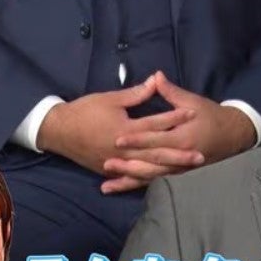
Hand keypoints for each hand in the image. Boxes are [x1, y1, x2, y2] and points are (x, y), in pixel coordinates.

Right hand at [37, 76, 195, 175]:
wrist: (58, 131)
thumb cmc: (85, 111)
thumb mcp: (110, 98)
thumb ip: (136, 94)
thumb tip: (155, 80)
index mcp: (126, 129)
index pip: (156, 123)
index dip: (175, 117)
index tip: (193, 113)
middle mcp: (124, 149)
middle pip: (157, 151)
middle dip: (180, 154)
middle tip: (201, 155)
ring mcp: (118, 162)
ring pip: (149, 167)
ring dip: (170, 168)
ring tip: (189, 168)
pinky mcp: (111, 170)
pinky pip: (133, 177)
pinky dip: (149, 178)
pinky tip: (165, 179)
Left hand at [100, 71, 256, 192]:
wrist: (233, 135)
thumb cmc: (212, 116)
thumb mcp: (193, 102)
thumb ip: (171, 92)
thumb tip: (155, 76)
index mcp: (182, 137)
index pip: (155, 139)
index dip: (137, 139)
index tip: (117, 138)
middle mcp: (179, 158)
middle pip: (150, 163)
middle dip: (127, 164)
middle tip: (106, 163)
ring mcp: (179, 169)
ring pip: (151, 177)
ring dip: (129, 180)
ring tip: (108, 183)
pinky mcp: (177, 174)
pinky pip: (155, 182)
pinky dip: (137, 185)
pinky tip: (121, 188)